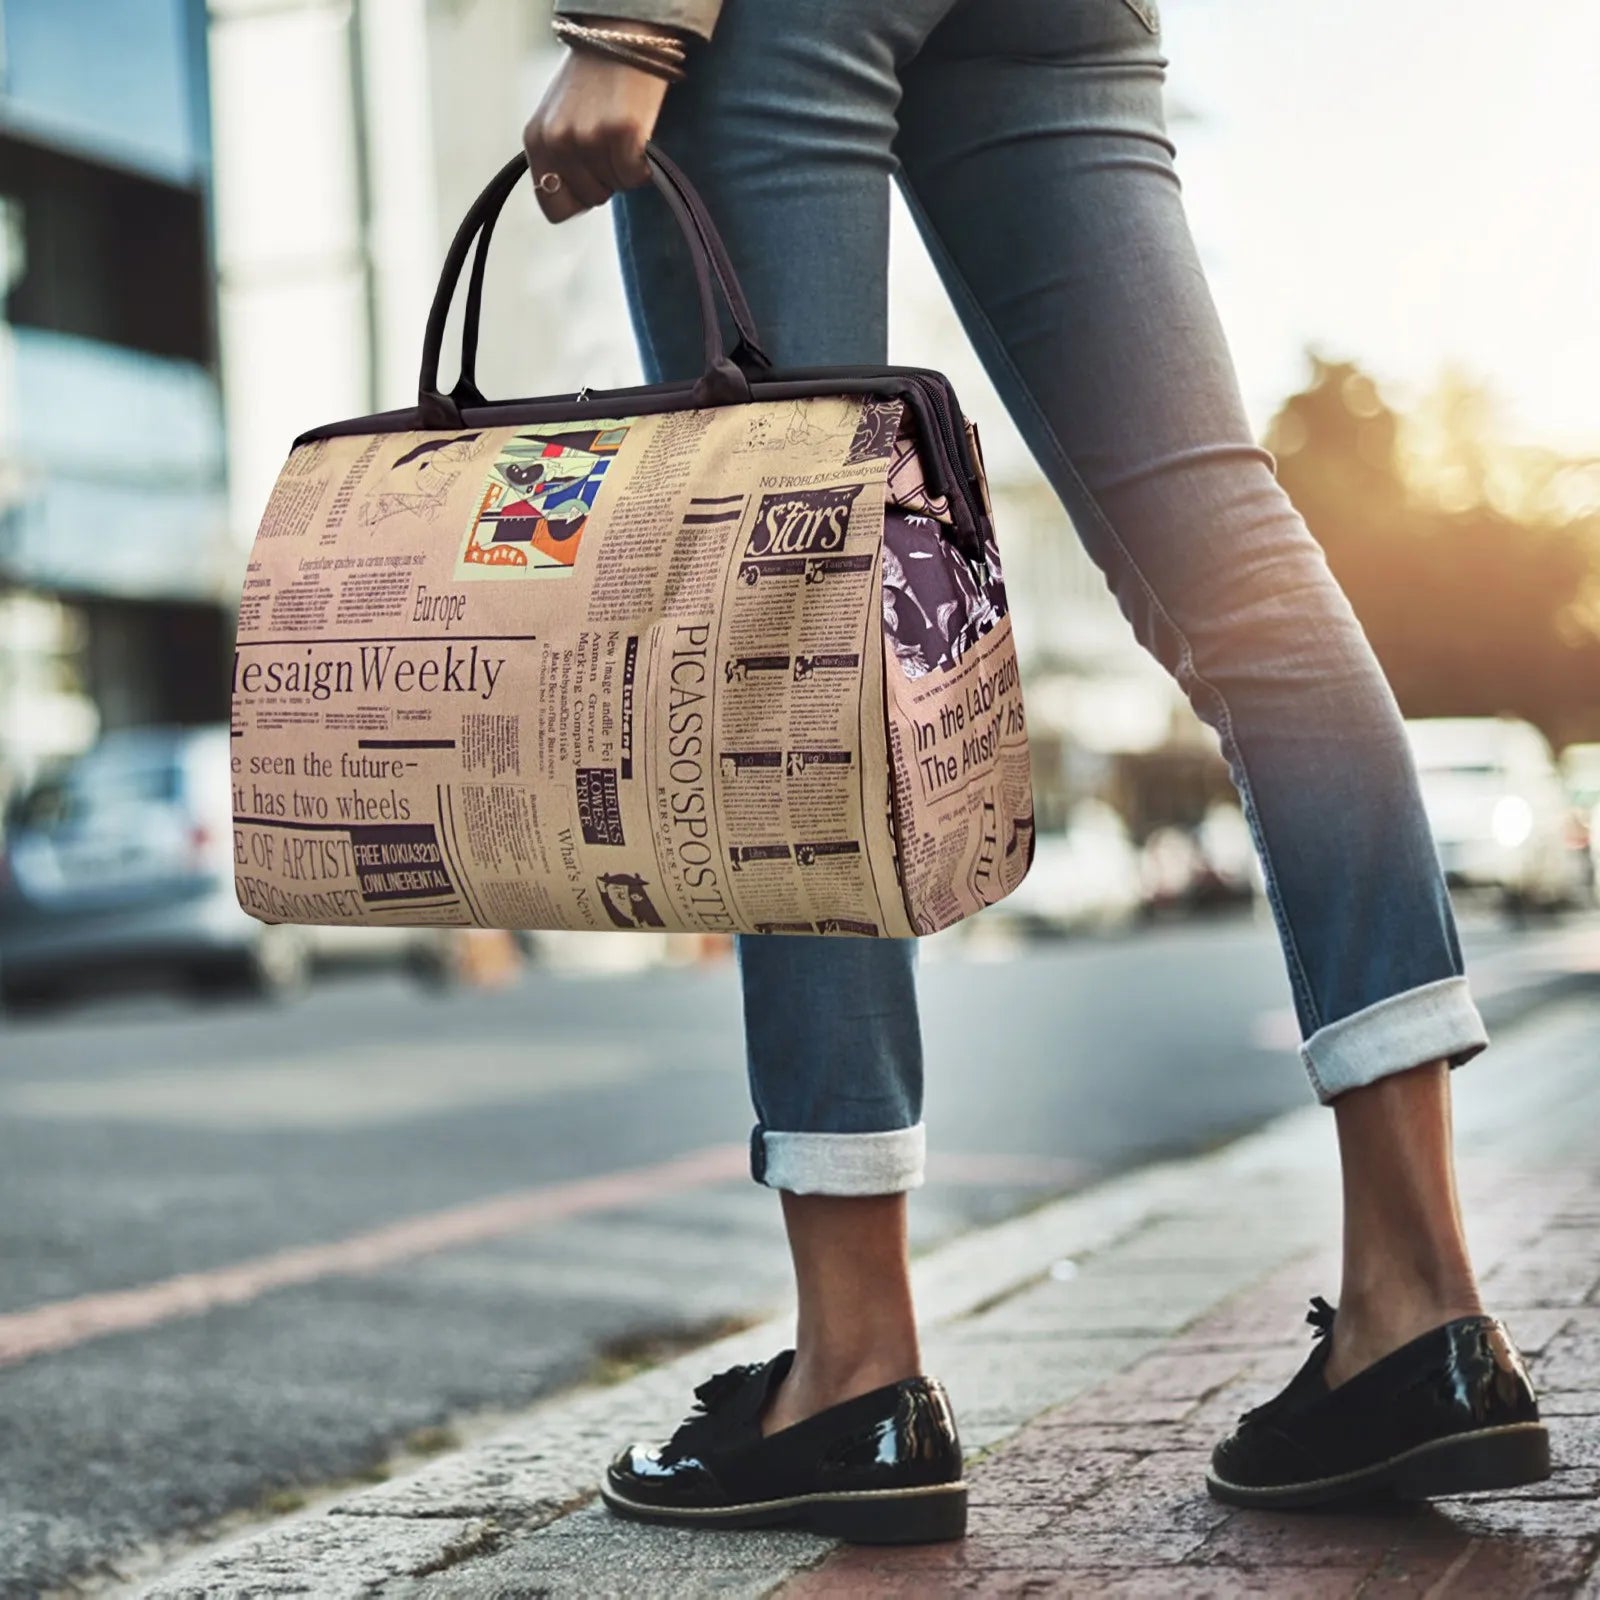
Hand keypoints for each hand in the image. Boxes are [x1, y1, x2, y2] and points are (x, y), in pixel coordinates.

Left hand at [523, 24, 677, 222]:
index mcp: (536, 139)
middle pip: (589, 199)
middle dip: (604, 180)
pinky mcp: (621, 133)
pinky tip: (638, 137)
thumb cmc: (593, 82)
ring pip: (614, 188)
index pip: (552, 206)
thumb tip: (572, 200)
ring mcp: (589, 137)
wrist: (621, 38)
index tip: (590, 179)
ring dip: (624, 168)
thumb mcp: (559, 119)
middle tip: (610, 144)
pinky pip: (635, 177)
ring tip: (622, 133)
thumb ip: (558, 157)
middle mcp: (557, 140)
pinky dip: (643, 166)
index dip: (577, 199)